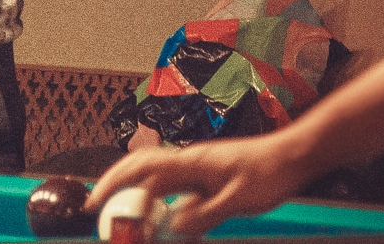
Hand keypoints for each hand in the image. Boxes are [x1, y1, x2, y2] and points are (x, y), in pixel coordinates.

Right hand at [85, 136, 306, 238]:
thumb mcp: (239, 199)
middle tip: (92, 205)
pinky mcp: (202, 175)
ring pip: (150, 173)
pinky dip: (151, 196)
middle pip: (138, 165)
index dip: (128, 197)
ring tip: (111, 208)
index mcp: (193, 162)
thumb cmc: (269, 172)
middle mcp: (188, 160)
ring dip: (127, 187)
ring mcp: (194, 166)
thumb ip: (206, 213)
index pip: (149, 177)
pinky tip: (152, 214)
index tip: (118, 220)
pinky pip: (168, 184)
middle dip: (111, 182)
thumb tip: (174, 227)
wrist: (290, 156)